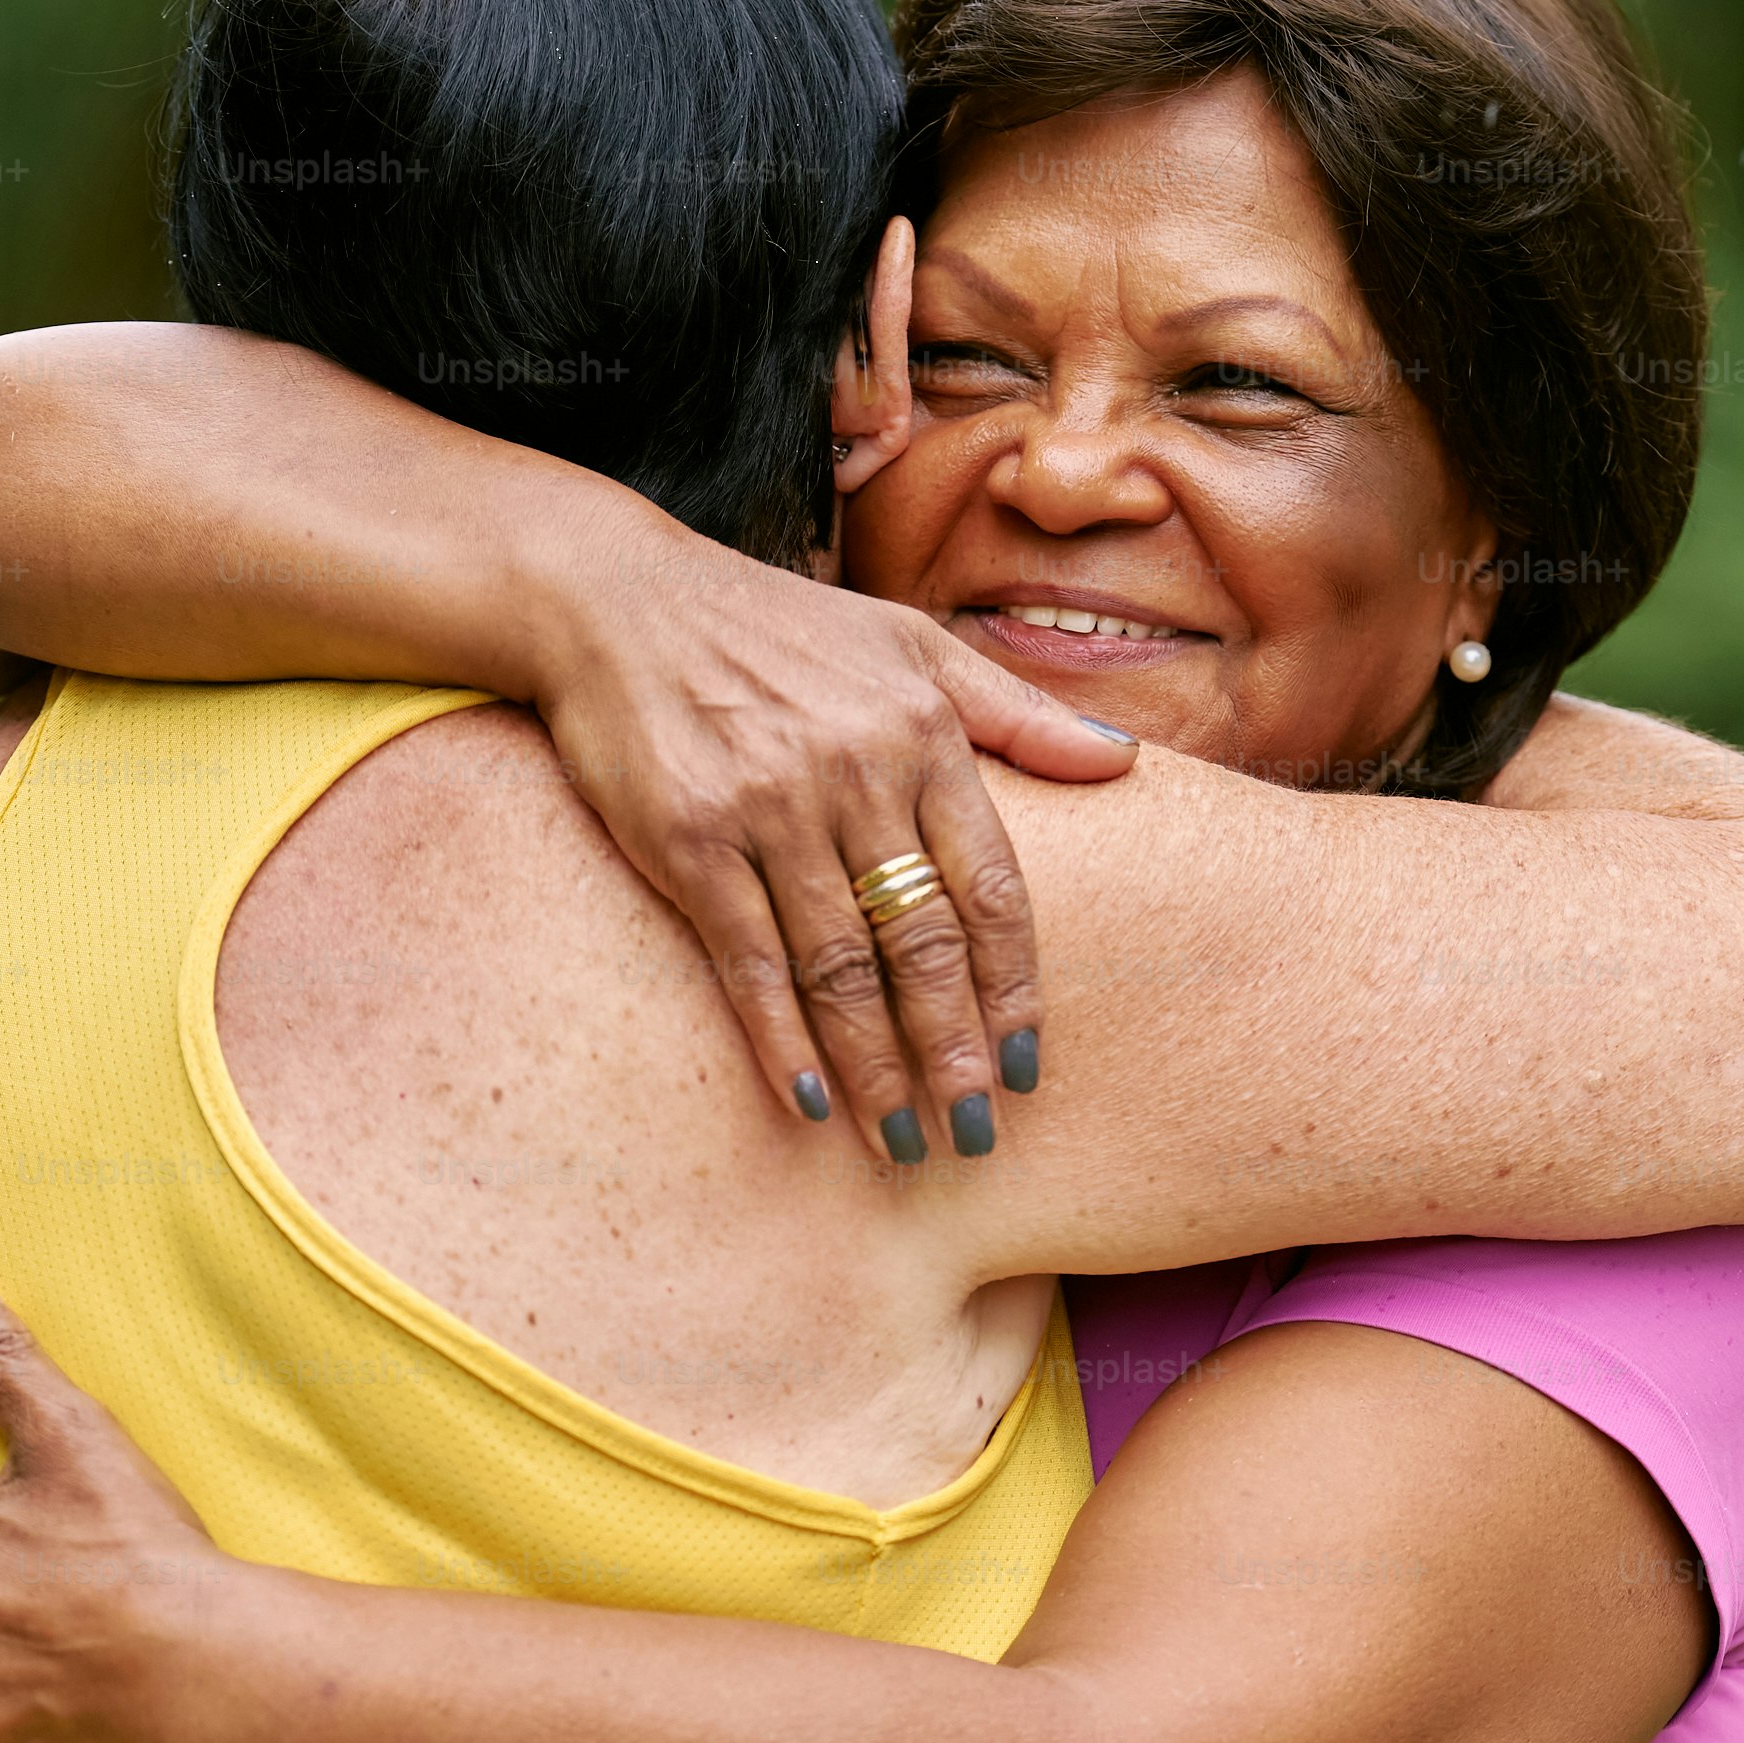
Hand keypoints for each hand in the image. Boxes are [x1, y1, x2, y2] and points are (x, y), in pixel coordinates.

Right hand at [532, 218, 1135, 1161]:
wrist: (617, 599)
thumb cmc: (778, 628)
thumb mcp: (911, 642)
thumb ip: (1016, 712)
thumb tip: (1126, 763)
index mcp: (922, 732)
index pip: (991, 886)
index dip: (1014, 986)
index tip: (1027, 1066)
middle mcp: (853, 772)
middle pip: (923, 941)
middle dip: (953, 1048)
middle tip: (976, 1134)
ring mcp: (768, 807)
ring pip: (840, 963)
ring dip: (875, 1065)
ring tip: (902, 1143)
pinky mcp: (688, 837)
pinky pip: (748, 959)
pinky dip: (781, 1038)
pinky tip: (811, 1102)